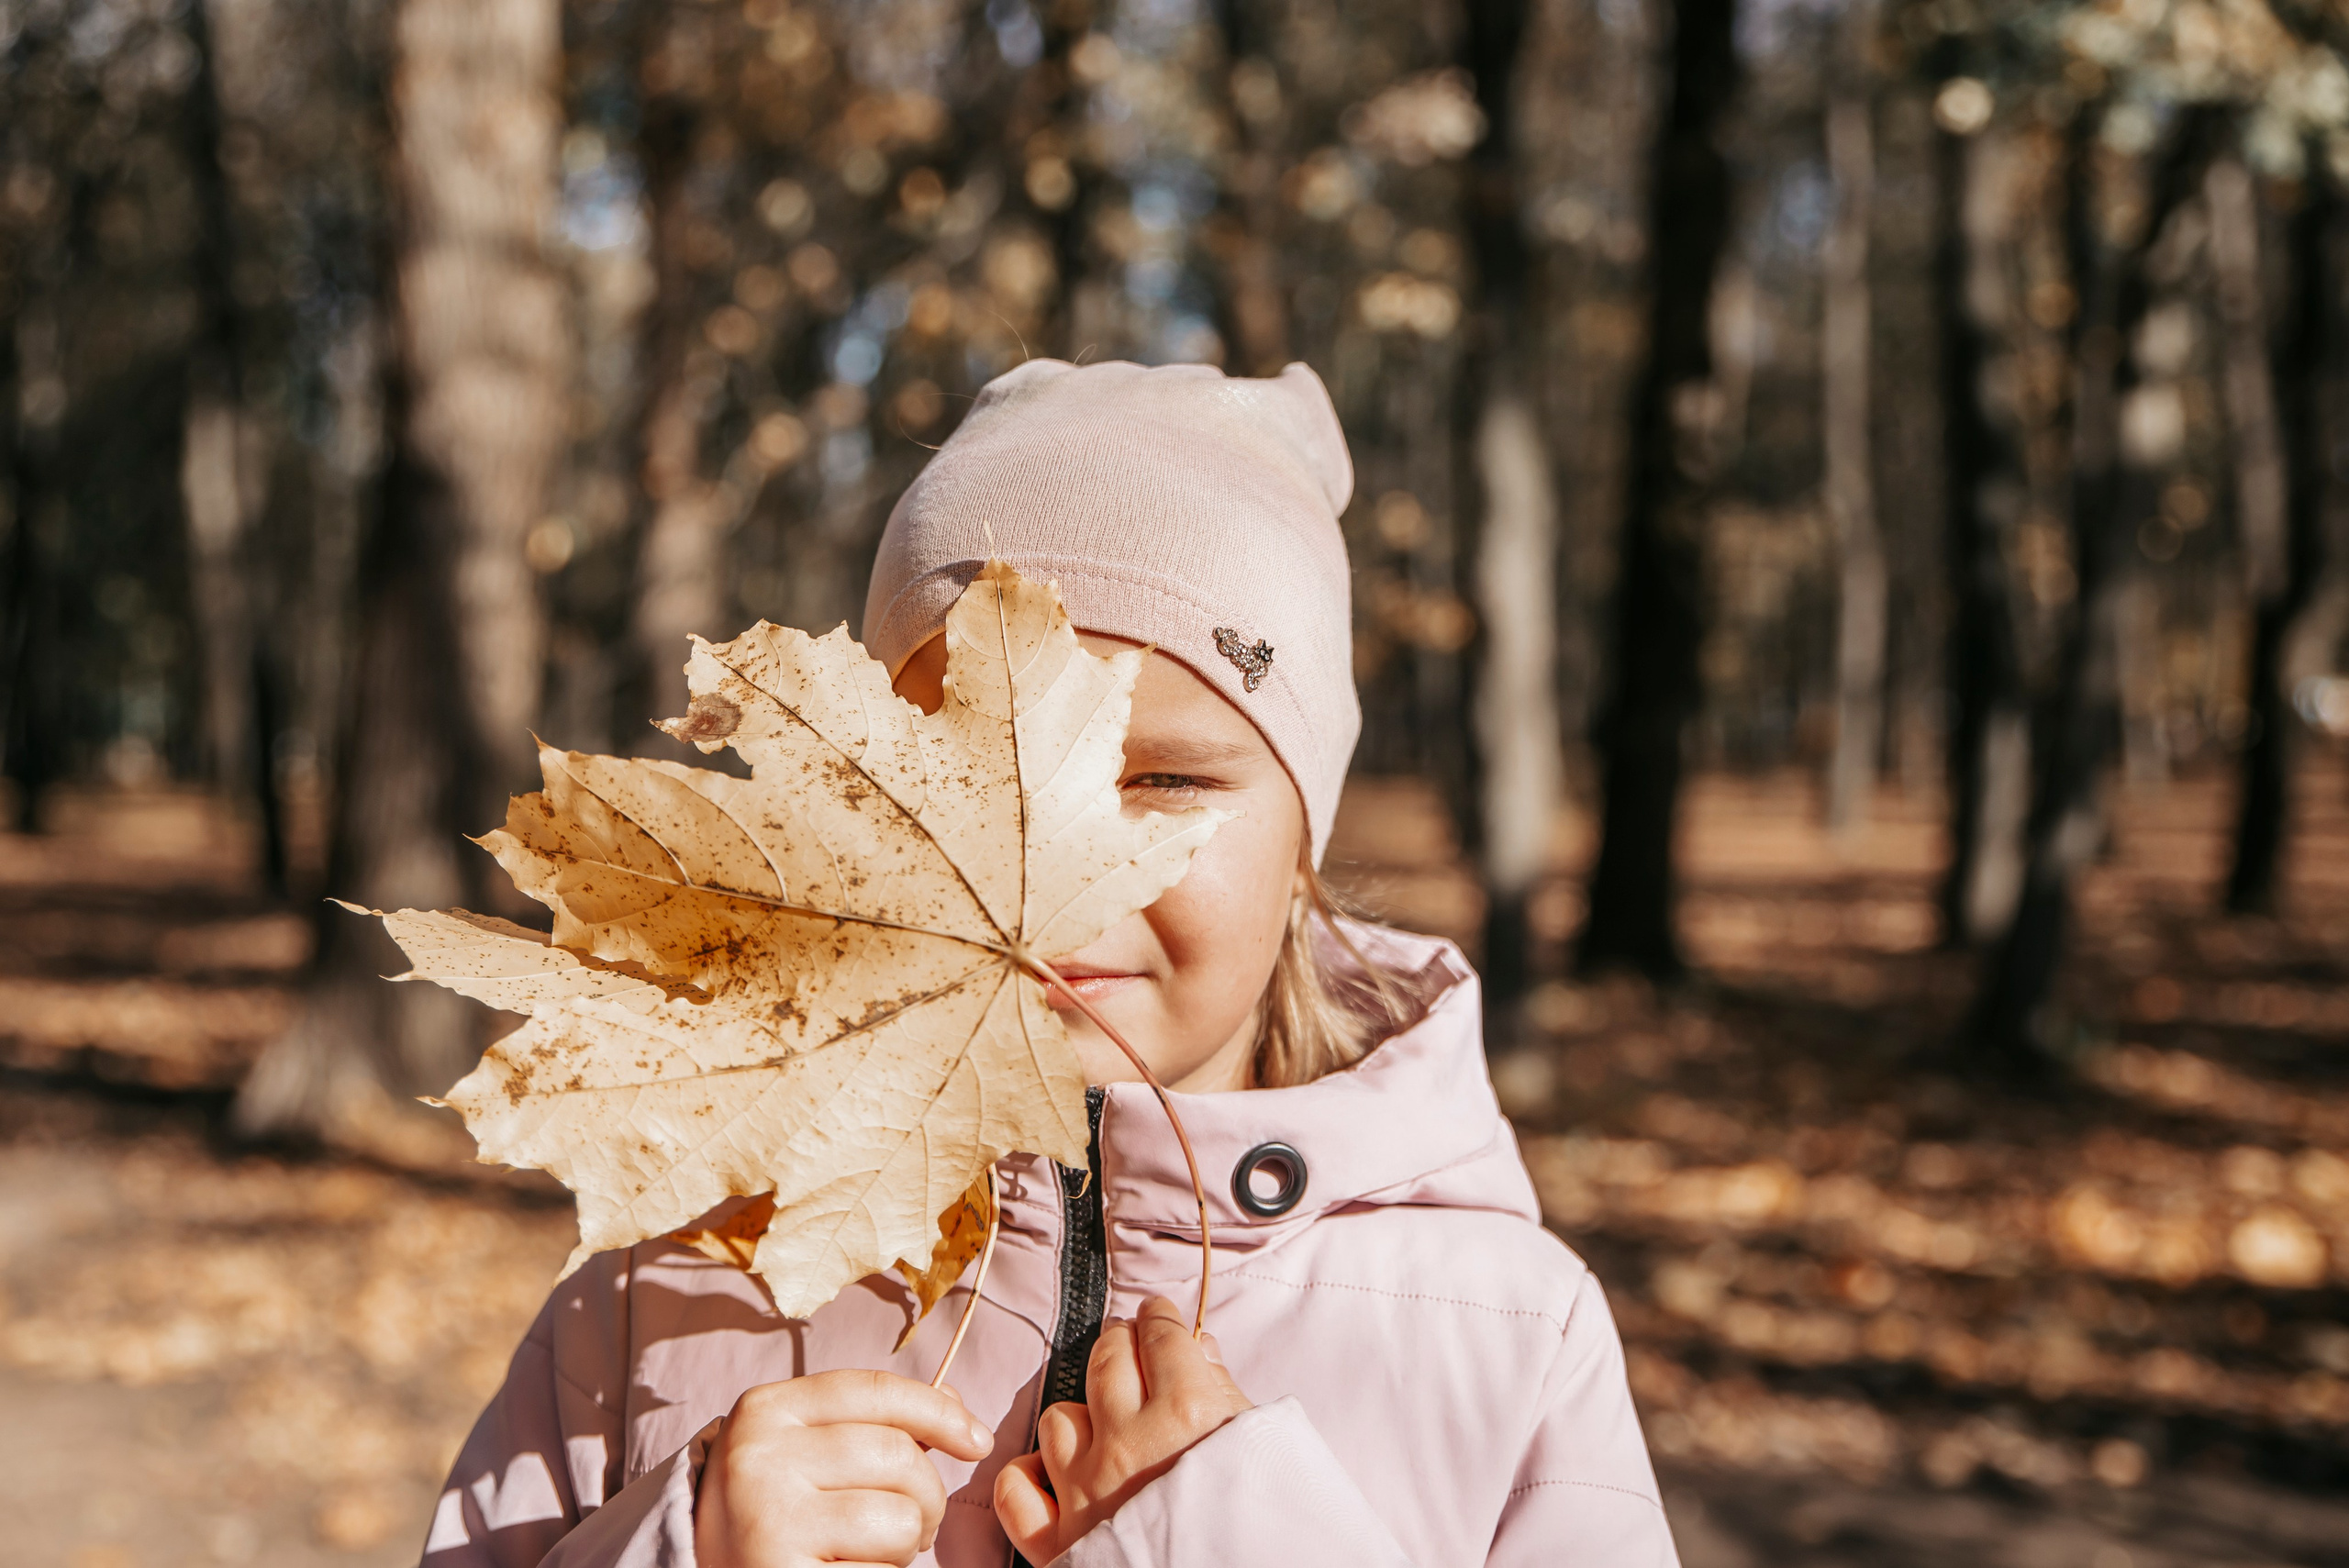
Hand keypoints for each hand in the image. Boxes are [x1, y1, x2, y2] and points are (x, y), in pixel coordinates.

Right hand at [696, 1369, 995, 1567]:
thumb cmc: (771, 1511)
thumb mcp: (804, 1451)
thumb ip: (871, 1421)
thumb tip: (951, 1399)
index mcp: (765, 1411)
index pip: (873, 1391)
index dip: (938, 1411)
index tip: (975, 1439)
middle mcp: (759, 1458)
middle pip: (898, 1456)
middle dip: (927, 1495)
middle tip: (913, 1524)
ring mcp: (769, 1520)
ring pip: (899, 1518)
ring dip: (906, 1544)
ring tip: (871, 1552)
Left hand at [993, 1296, 1252, 1562]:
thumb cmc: (1272, 1527)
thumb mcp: (1264, 1448)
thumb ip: (1225, 1392)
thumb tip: (1195, 1348)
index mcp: (1189, 1414)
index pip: (1161, 1337)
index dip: (1160, 1319)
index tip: (1158, 1316)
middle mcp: (1130, 1443)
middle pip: (1106, 1361)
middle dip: (1120, 1346)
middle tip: (1132, 1349)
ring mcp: (1087, 1492)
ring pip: (1058, 1417)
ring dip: (1080, 1411)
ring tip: (1104, 1421)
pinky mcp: (1061, 1543)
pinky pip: (1016, 1491)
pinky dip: (1027, 1478)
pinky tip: (1050, 1475)